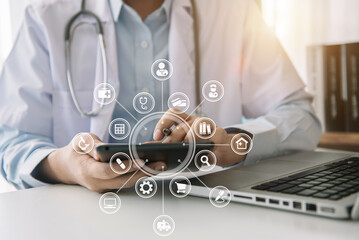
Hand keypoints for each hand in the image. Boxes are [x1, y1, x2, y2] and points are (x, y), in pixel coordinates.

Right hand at [37, 133, 166, 192]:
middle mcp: (97, 183)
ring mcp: (104, 188)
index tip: (142, 159)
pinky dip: (140, 174)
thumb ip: (91, 145)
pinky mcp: (111, 187)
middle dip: (144, 172)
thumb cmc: (76, 151)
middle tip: (161, 163)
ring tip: (161, 164)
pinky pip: (127, 181)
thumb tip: (104, 151)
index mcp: (87, 171)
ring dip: (146, 174)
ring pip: (128, 182)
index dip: (126, 166)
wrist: (67, 167)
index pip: (109, 171)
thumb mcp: (80, 141)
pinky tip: (153, 166)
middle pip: (123, 180)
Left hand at [153, 109, 245, 166]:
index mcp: (187, 120)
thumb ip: (172, 144)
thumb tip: (154, 151)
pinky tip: (199, 156)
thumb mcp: (187, 144)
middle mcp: (197, 120)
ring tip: (184, 152)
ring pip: (195, 129)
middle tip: (166, 151)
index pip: (173, 114)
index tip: (156, 137)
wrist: (226, 148)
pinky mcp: (219, 134)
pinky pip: (210, 139)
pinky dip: (203, 147)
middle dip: (172, 140)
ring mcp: (209, 126)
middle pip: (181, 126)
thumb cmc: (203, 146)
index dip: (163, 123)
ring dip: (188, 141)